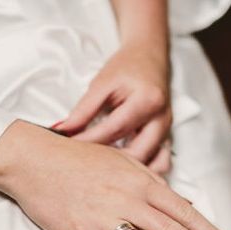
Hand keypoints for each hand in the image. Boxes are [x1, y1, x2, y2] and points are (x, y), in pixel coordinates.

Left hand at [54, 43, 172, 174]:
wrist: (150, 56)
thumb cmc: (127, 68)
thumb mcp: (102, 84)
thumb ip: (83, 110)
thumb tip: (63, 130)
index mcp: (148, 101)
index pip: (115, 130)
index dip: (89, 141)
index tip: (69, 147)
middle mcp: (162, 119)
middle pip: (137, 154)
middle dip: (110, 163)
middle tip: (85, 164)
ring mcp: (167, 132)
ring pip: (154, 165)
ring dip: (129, 172)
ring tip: (104, 170)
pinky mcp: (167, 140)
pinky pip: (160, 164)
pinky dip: (142, 170)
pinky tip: (122, 170)